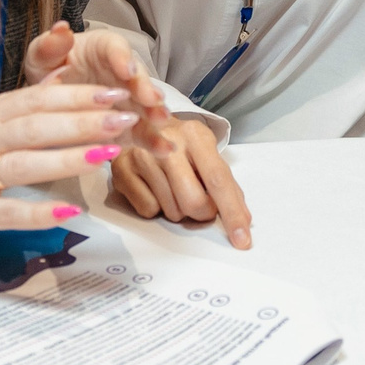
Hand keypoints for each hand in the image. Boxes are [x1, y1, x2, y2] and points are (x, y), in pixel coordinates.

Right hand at [0, 83, 140, 239]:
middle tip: (126, 116)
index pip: (36, 99)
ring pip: (25, 163)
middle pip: (37, 125)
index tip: (115, 91)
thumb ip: (11, 107)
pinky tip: (71, 212)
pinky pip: (5, 212)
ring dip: (70, 157)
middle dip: (85, 120)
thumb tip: (56, 81)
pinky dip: (39, 212)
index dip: (77, 94)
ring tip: (110, 153)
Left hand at [25, 21, 171, 149]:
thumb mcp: (42, 56)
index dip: (122, 58)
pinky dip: (155, 140)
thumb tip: (60, 29)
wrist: (52, 98)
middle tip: (151, 99)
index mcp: (101, 49)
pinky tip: (165, 148)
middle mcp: (121, 71)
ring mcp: (127, 99)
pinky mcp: (128, 125)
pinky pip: (143, 131)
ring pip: (145, 104)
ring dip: (155, 113)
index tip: (127, 70)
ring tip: (161, 121)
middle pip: (137, 76)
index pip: (114, 48)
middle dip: (145, 87)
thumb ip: (50, 45)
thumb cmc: (50, 70)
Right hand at [109, 117, 253, 249]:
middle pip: (194, 201)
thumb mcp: (206, 153)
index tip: (242, 240)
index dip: (232, 212)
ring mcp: (141, 155)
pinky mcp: (121, 170)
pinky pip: (148, 210)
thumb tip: (243, 219)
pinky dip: (156, 208)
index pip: (218, 179)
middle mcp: (167, 142)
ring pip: (172, 210)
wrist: (139, 125)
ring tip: (172, 187)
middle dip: (202, 213)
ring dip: (179, 210)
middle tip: (200, 204)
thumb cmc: (180, 145)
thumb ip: (226, 184)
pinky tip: (154, 188)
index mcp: (195, 135)